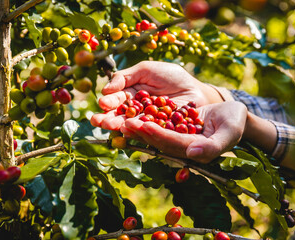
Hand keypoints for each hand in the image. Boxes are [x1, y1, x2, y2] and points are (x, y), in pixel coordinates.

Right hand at [91, 61, 222, 129]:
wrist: (196, 90)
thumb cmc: (172, 76)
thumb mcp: (147, 69)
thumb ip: (126, 76)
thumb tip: (106, 88)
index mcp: (131, 94)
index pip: (117, 99)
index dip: (109, 101)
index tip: (103, 103)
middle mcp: (136, 110)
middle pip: (119, 115)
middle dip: (107, 117)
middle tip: (98, 121)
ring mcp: (146, 122)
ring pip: (129, 124)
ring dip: (117, 126)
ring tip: (108, 126)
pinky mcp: (157, 132)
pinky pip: (145, 132)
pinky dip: (135, 132)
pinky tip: (126, 131)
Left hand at [120, 101, 247, 162]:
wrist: (232, 114)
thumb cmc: (235, 122)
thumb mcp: (230, 132)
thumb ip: (213, 146)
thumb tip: (192, 152)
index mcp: (196, 151)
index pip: (175, 144)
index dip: (159, 136)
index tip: (145, 126)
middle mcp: (183, 148)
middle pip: (160, 141)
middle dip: (143, 132)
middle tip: (126, 123)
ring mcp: (178, 139)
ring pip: (156, 134)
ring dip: (140, 128)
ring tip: (123, 119)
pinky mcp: (174, 129)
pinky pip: (158, 125)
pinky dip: (145, 120)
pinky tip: (132, 113)